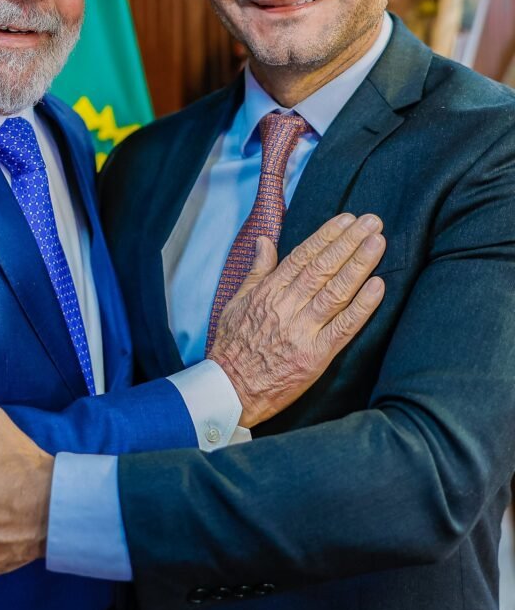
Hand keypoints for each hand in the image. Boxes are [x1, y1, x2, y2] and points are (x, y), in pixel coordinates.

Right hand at [209, 213, 385, 426]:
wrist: (230, 390)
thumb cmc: (232, 346)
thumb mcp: (236, 302)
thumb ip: (256, 271)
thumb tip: (264, 241)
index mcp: (268, 292)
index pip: (302, 257)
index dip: (326, 236)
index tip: (346, 219)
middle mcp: (286, 307)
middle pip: (323, 268)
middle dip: (349, 242)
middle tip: (371, 222)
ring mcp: (302, 331)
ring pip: (335, 292)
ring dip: (358, 265)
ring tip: (377, 243)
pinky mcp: (315, 356)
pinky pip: (343, 328)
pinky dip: (361, 306)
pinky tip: (378, 287)